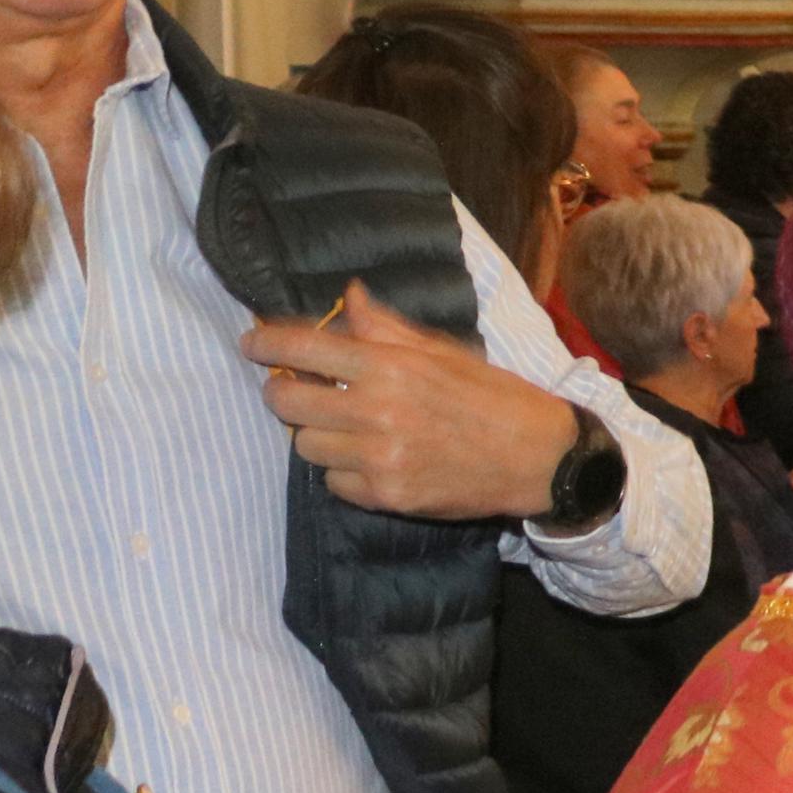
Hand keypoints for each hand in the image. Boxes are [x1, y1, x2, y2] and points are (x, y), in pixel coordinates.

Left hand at [243, 283, 582, 520]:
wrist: (539, 458)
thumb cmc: (493, 397)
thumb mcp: (444, 352)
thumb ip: (386, 328)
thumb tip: (347, 298)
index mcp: (391, 366)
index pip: (302, 349)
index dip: (265, 344)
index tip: (252, 344)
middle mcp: (379, 411)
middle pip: (287, 402)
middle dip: (283, 394)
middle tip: (297, 392)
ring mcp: (381, 457)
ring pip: (307, 446)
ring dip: (318, 436)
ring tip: (346, 430)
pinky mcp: (388, 495)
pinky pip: (334, 483)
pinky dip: (344, 473)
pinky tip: (372, 461)